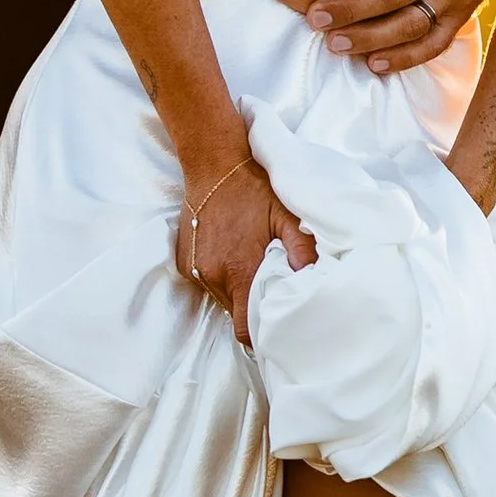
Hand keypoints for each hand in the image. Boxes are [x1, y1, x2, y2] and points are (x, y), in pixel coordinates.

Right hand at [181, 155, 316, 350]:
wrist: (214, 164)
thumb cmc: (254, 189)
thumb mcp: (285, 215)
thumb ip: (300, 249)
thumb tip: (312, 278)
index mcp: (239, 270)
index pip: (244, 328)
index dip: (259, 331)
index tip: (272, 324)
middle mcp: (213, 274)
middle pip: (233, 314)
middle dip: (249, 308)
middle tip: (266, 290)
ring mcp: (194, 268)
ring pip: (219, 297)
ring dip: (235, 290)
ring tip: (248, 266)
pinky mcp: (184, 260)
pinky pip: (204, 281)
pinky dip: (219, 276)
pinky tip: (230, 254)